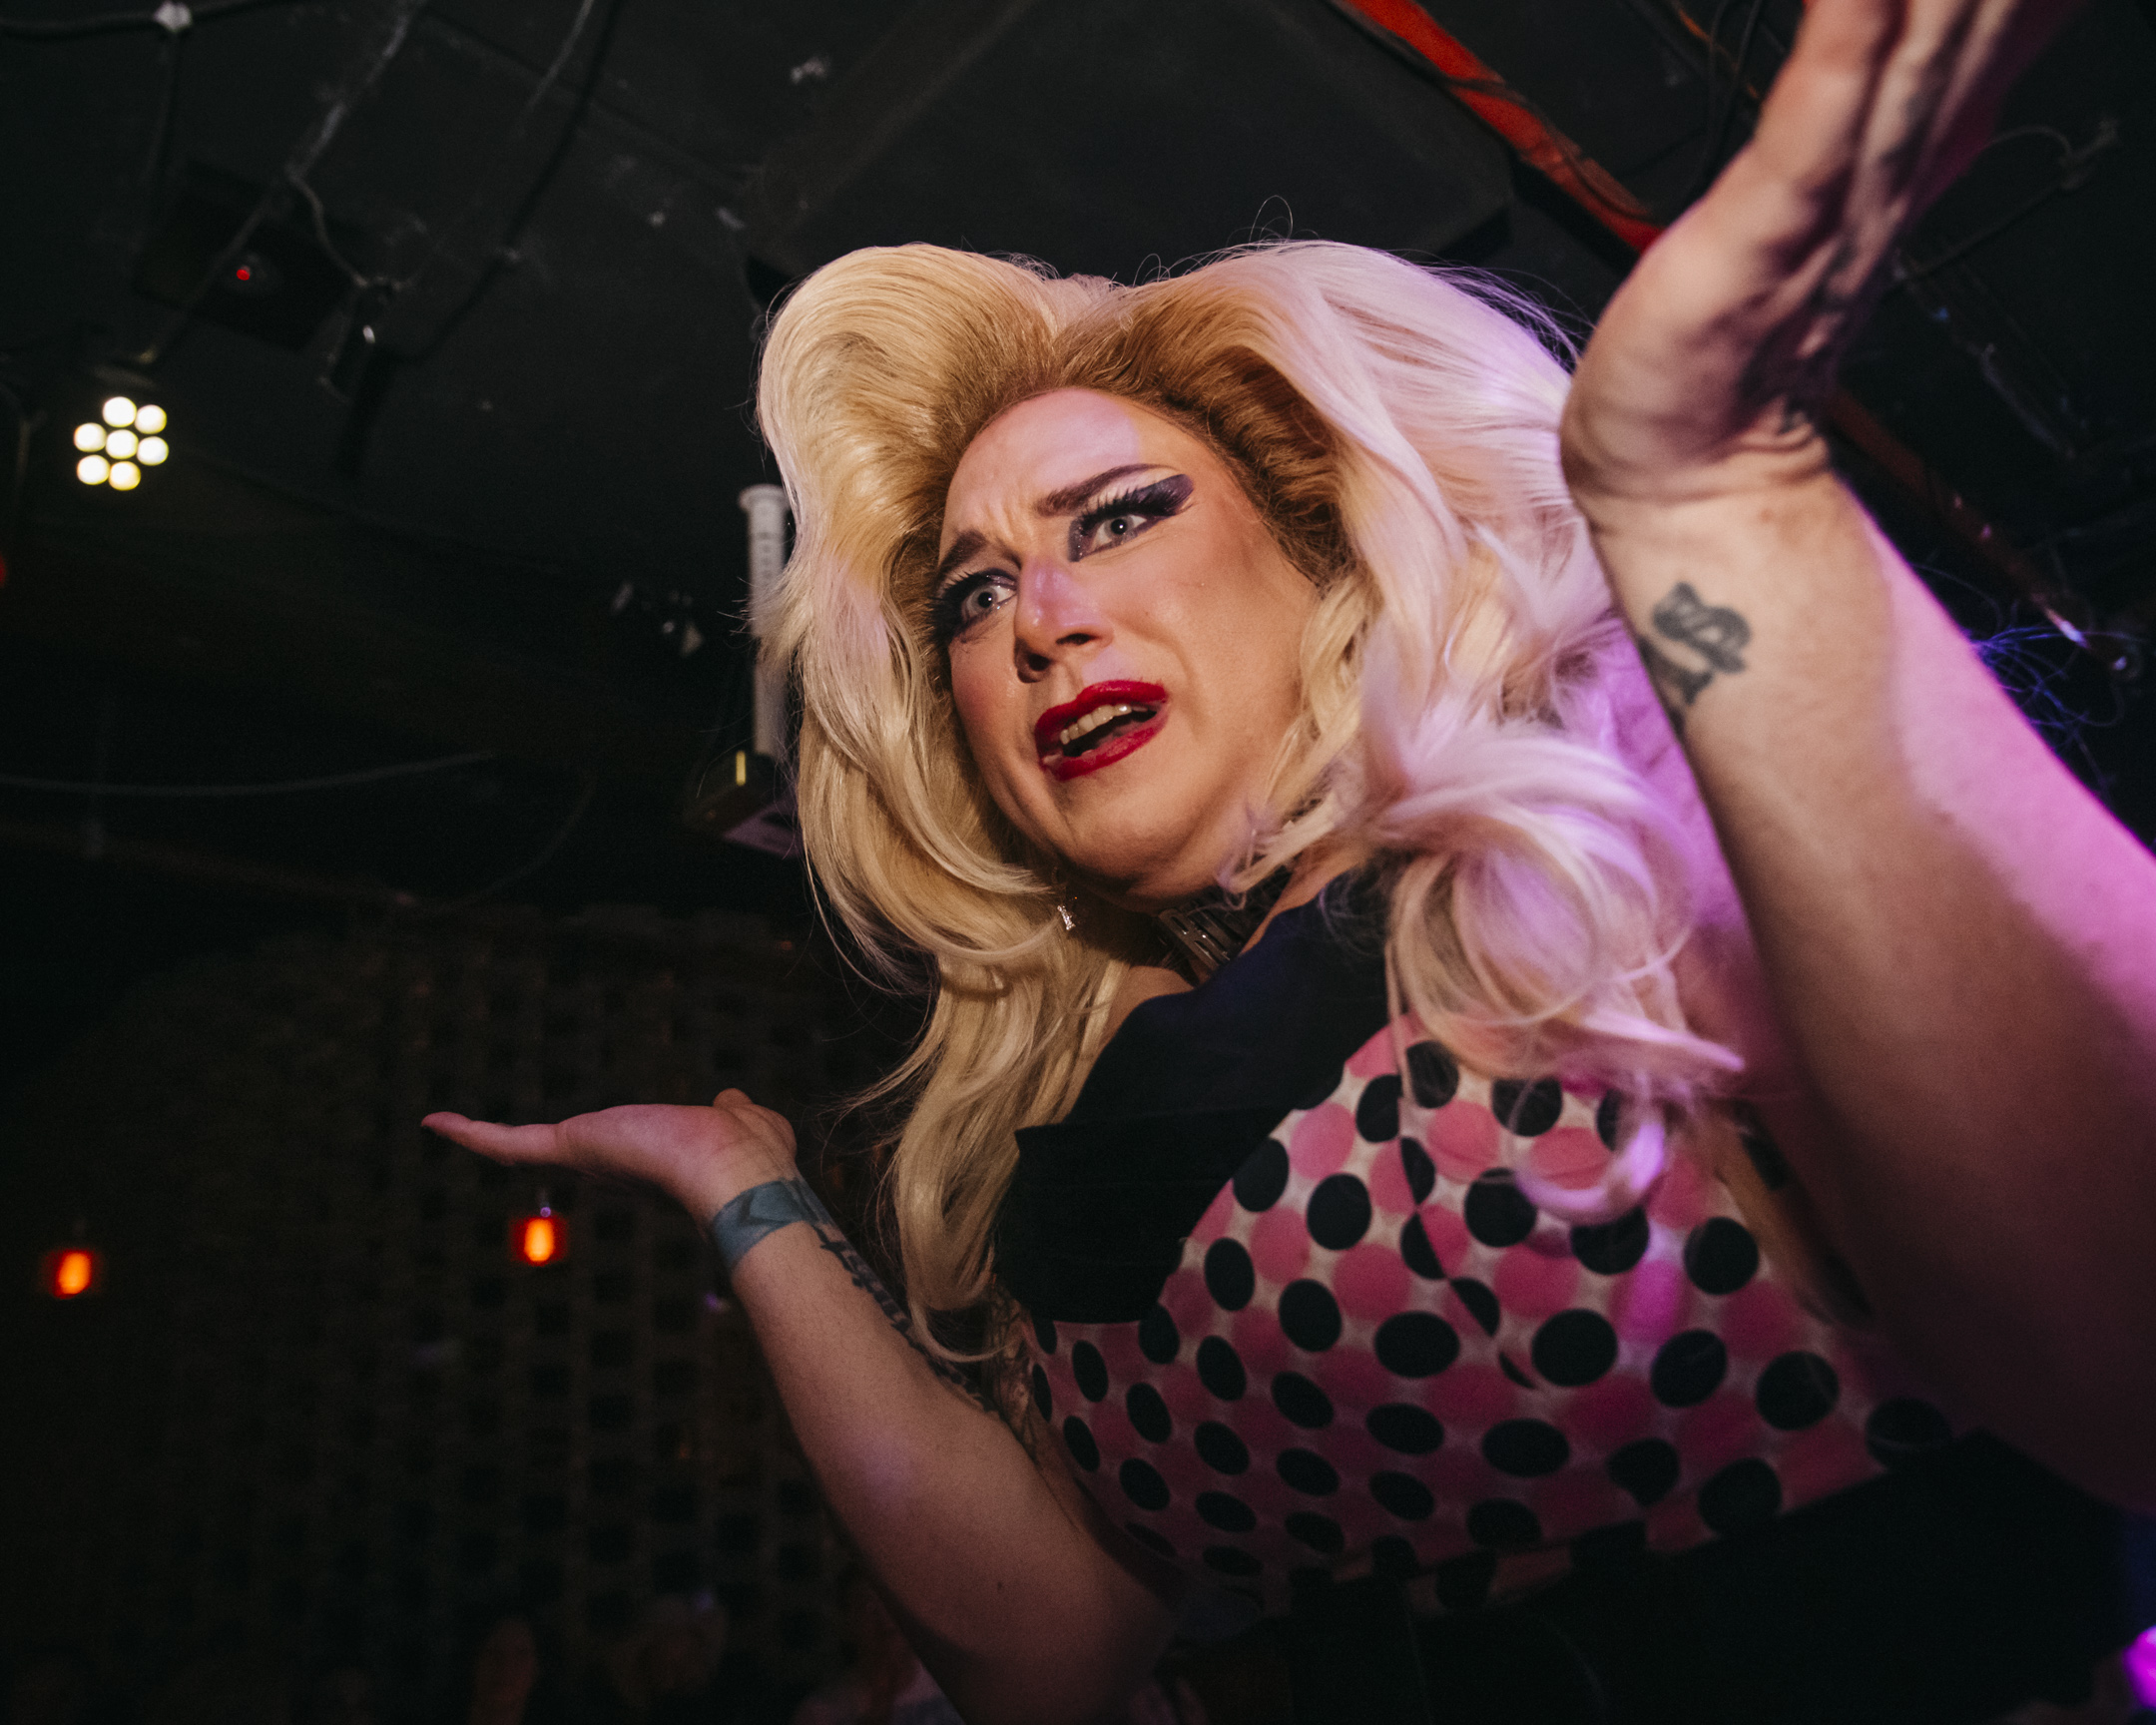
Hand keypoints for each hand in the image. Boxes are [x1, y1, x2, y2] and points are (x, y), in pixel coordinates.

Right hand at [423, 1087, 797, 1225]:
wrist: (735, 1170)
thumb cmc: (749, 1152)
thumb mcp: (746, 1120)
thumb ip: (735, 1111)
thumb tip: (731, 1100)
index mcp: (654, 1163)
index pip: (619, 1159)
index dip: (605, 1155)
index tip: (590, 1151)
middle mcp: (614, 1168)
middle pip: (563, 1160)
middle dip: (536, 1153)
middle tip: (493, 1141)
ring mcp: (586, 1161)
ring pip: (523, 1152)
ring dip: (482, 1141)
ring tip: (445, 1127)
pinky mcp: (564, 1147)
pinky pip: (505, 1140)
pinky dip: (468, 1131)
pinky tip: (434, 1121)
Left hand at [1560, 0, 2079, 519]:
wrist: (1687, 463)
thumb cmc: (1736, 325)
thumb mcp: (1836, 170)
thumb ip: (1885, 72)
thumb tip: (1928, 13)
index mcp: (1923, 129)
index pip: (2006, 5)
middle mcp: (1903, 150)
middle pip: (1982, 3)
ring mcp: (1842, 189)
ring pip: (1921, 37)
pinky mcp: (1769, 228)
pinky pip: (1817, 122)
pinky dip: (1843, 43)